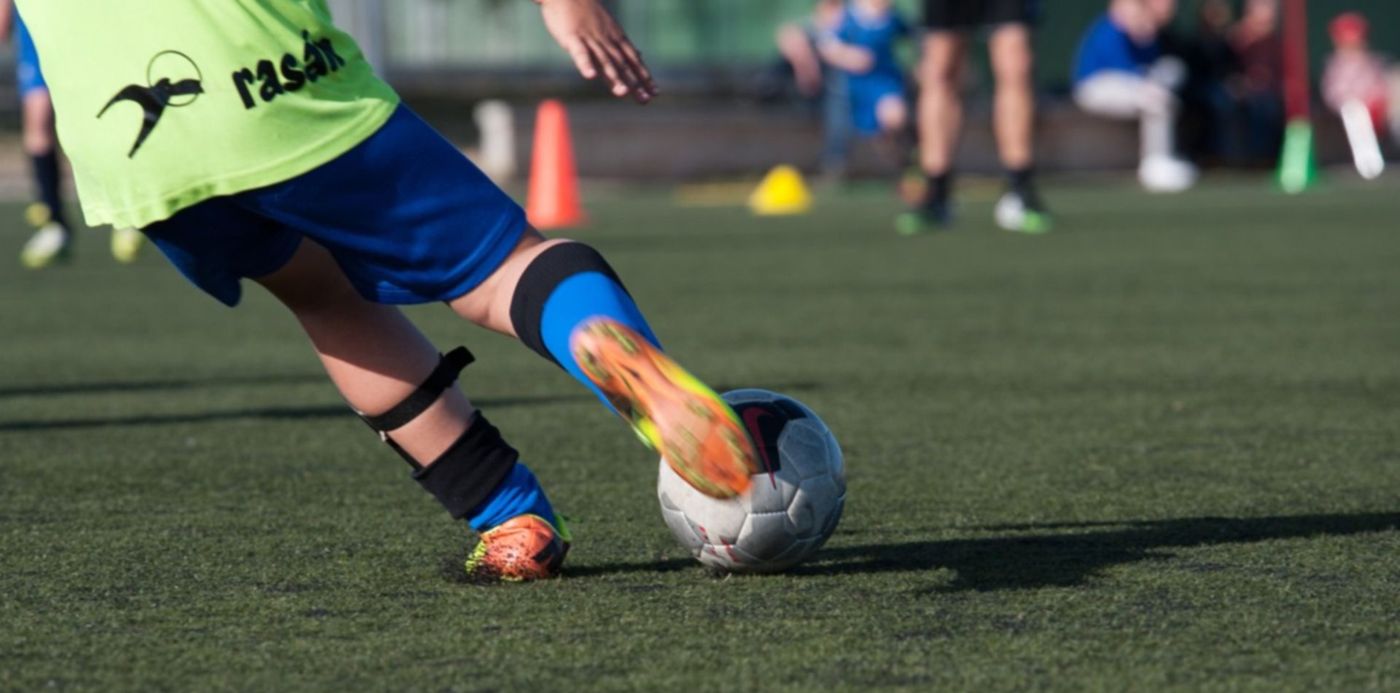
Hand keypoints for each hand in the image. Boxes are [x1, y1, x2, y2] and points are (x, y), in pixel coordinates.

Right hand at [537, 0, 655, 102]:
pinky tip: (589, 77)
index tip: (655, 92)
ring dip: (613, 77)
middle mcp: (607, 40)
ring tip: (622, 93)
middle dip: (634, 82)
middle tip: (645, 100)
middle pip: (623, 64)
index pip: (634, 60)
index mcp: (616, 39)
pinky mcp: (572, 37)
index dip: (645, 76)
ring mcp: (591, 39)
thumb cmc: (587, 11)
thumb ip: (623, 46)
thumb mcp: (610, 28)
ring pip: (604, 60)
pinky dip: (585, 64)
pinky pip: (580, 52)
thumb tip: (641, 56)